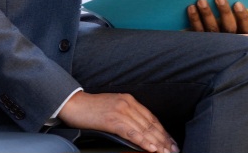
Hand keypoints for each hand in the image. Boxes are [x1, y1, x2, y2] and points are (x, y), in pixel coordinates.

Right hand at [59, 91, 177, 152]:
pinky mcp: (112, 120)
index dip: (163, 131)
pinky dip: (143, 141)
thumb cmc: (91, 109)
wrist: (73, 104)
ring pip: (144, 129)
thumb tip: (140, 131)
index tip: (171, 142)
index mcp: (129, 100)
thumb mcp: (113, 107)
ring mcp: (120, 111)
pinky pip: (132, 132)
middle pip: (151, 124)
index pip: (151, 118)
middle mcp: (127, 104)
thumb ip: (127, 116)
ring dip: (157, 143)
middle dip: (164, 139)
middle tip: (173, 150)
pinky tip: (152, 148)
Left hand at [186, 0, 247, 33]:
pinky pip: (197, 30)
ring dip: (207, 14)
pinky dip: (194, 19)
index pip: (246, 26)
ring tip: (201, 1)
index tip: (237, 3)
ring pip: (212, 29)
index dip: (242, 16)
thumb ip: (233, 0)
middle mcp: (228, 37)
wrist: (208, 29)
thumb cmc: (224, 14)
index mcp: (240, 30)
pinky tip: (191, 7)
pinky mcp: (200, 39)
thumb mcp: (231, 10)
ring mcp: (214, 40)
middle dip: (224, 12)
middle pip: (229, 27)